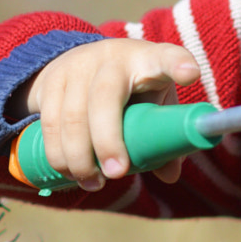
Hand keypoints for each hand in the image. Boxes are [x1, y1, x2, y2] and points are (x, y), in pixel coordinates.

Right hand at [22, 39, 201, 190]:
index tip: (190, 74)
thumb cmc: (132, 88)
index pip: (165, 57)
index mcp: (147, 60)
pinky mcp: (51, 80)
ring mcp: (77, 66)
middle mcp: (112, 58)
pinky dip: (58, 154)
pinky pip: (50, 123)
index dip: (177, 63)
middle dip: (108, 141)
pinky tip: (71, 173)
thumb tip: (170, 175)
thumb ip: (163, 135)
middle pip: (105, 98)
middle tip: (117, 174)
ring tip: (94, 183)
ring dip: (80, 157)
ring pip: (72, 116)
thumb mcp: (153, 102)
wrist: (82, 60)